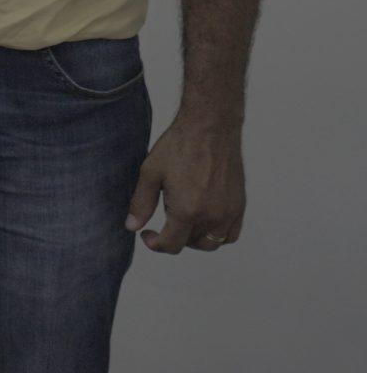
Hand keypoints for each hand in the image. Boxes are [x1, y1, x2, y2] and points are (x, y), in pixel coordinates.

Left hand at [128, 118, 245, 254]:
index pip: (171, 245)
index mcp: (187, 210)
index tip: (147, 233)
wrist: (210, 127)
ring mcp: (229, 212)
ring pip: (212, 242)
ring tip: (182, 219)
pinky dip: (217, 234)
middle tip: (163, 218)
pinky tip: (203, 219)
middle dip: (173, 237)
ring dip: (195, 238)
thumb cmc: (179, 146)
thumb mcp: (150, 173)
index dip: (154, 244)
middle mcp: (212, 216)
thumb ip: (141, 203)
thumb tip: (132, 226)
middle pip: (191, 244)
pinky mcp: (240, 204)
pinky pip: (230, 234)